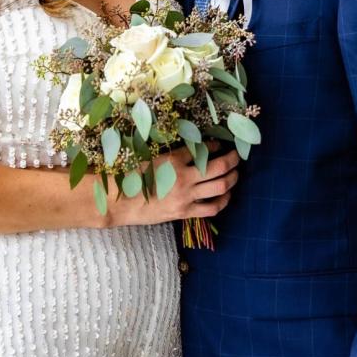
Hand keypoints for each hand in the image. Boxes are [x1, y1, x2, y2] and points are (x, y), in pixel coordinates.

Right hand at [107, 145, 240, 226]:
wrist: (119, 202)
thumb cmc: (130, 177)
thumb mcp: (150, 157)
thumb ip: (172, 154)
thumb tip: (190, 147)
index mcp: (173, 160)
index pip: (202, 149)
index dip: (215, 145)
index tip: (219, 143)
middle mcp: (184, 178)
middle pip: (219, 167)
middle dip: (232, 160)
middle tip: (237, 155)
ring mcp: (186, 197)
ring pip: (220, 187)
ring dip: (232, 178)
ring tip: (235, 173)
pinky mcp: (184, 213)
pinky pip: (212, 208)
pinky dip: (223, 201)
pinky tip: (226, 195)